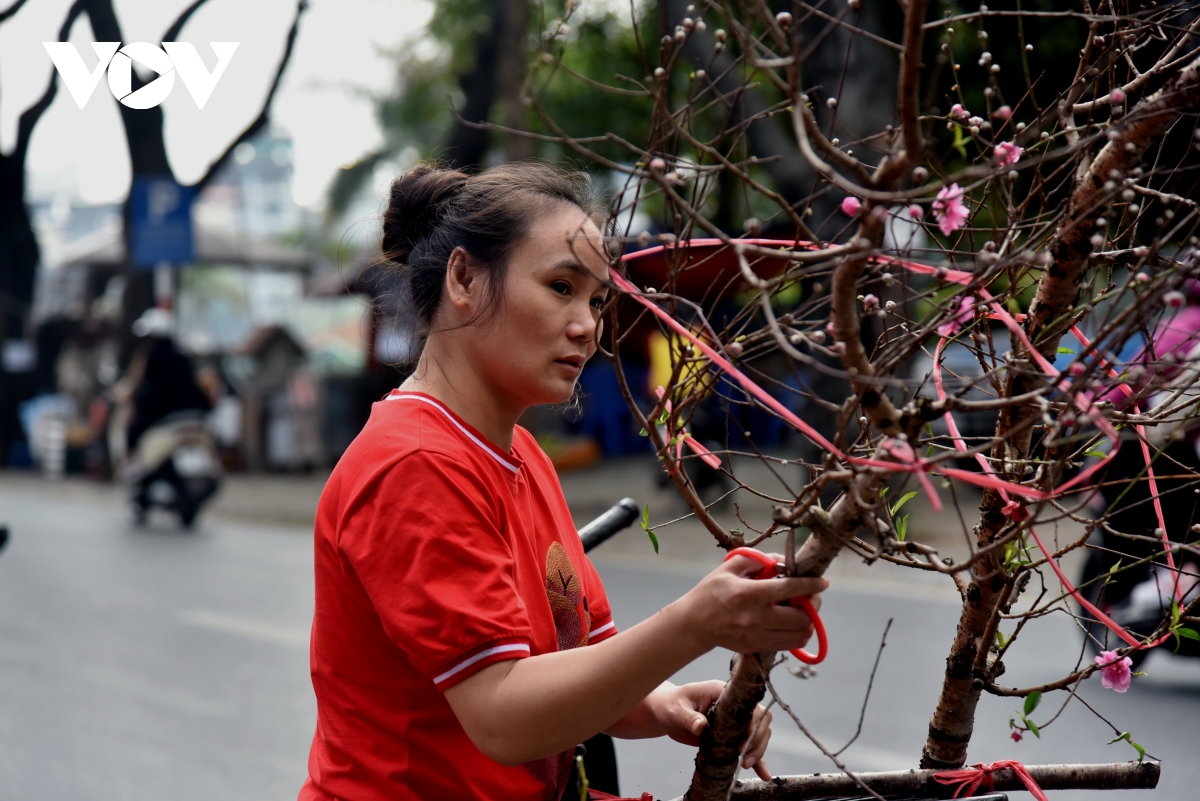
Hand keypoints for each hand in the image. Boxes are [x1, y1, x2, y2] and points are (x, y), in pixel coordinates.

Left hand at [647, 681, 774, 780]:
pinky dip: (757, 761)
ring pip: (758, 734)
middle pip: (760, 720)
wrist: (665, 712)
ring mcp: (734, 722)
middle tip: (745, 756)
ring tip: (745, 765)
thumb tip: (700, 725)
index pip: (749, 704)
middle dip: (757, 740)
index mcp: (723, 693)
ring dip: (757, 750)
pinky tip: (763, 774)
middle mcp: (734, 706)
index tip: (746, 739)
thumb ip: (689, 718)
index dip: (754, 721)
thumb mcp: (677, 710)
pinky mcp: (731, 736)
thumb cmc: (671, 705)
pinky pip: (747, 747)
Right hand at [678, 551, 827, 654]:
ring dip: (808, 622)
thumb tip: (783, 561)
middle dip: (813, 605)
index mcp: (748, 594)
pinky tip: (793, 623)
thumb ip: (758, 560)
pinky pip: (789, 645)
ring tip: (803, 610)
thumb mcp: (729, 567)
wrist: (694, 624)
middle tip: (811, 597)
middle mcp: (755, 618)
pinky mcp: (757, 647)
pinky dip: (798, 634)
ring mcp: (757, 636)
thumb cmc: (711, 591)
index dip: (811, 585)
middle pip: (801, 617)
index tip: (823, 582)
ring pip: (799, 634)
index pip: (789, 589)